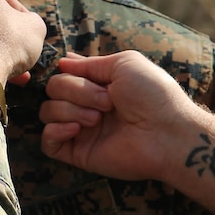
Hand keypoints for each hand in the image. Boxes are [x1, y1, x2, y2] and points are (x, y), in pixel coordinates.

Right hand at [39, 51, 195, 183]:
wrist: (167, 133)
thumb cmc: (153, 95)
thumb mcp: (124, 63)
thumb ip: (90, 62)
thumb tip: (62, 62)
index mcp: (96, 86)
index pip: (62, 74)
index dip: (70, 74)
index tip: (93, 78)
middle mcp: (85, 106)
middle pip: (52, 90)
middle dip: (76, 91)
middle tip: (107, 102)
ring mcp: (79, 130)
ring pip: (47, 112)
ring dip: (69, 110)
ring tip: (98, 119)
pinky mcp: (77, 152)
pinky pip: (47, 142)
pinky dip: (55, 131)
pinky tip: (76, 129)